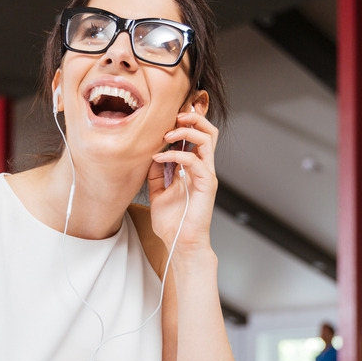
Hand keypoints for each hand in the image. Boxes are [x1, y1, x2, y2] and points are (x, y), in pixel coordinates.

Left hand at [145, 111, 218, 254]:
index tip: (168, 117)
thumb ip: (157, 174)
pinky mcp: (207, 184)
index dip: (187, 122)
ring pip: (208, 139)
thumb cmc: (173, 222)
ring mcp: (206, 175)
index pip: (198, 136)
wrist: (181, 244)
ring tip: (167, 135)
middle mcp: (203, 168)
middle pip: (209, 131)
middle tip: (174, 117)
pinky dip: (176, 155)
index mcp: (194, 168)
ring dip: (186, 131)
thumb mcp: (158, 193)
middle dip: (193, 117)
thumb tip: (152, 155)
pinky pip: (195, 161)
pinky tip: (160, 159)